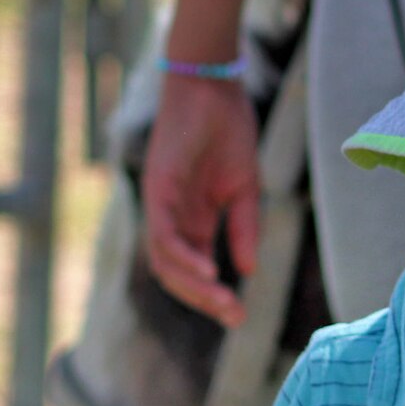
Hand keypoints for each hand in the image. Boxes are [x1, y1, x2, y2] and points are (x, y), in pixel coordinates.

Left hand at [140, 75, 262, 325]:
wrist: (213, 86)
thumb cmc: (227, 130)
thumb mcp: (245, 189)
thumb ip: (244, 229)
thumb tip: (247, 271)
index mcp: (192, 219)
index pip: (194, 269)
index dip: (213, 295)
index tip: (240, 315)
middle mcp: (171, 217)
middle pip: (176, 273)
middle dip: (204, 300)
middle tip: (234, 318)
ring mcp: (161, 204)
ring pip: (166, 260)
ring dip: (193, 286)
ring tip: (223, 301)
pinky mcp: (157, 189)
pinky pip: (164, 233)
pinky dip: (183, 256)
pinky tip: (208, 270)